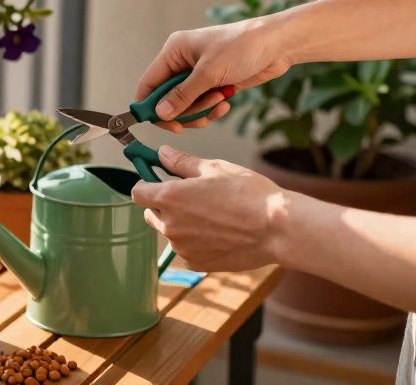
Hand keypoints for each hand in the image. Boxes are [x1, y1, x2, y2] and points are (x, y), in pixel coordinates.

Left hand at [132, 146, 286, 271]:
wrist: (277, 229)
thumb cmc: (248, 194)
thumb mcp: (214, 168)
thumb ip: (181, 162)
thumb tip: (161, 153)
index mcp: (169, 198)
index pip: (138, 192)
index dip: (147, 185)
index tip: (159, 181)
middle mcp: (169, 225)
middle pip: (152, 213)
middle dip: (164, 205)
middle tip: (192, 198)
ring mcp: (182, 248)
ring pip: (170, 232)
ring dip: (181, 224)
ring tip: (213, 216)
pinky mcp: (196, 263)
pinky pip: (186, 250)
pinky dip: (195, 242)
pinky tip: (219, 234)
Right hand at [137, 16, 291, 131]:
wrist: (277, 45)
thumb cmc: (242, 47)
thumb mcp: (209, 73)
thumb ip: (183, 95)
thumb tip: (160, 113)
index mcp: (173, 52)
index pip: (149, 83)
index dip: (150, 105)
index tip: (161, 123)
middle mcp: (182, 63)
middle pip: (168, 99)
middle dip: (183, 111)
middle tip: (197, 119)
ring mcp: (198, 75)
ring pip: (186, 105)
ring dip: (201, 110)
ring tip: (218, 102)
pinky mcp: (214, 84)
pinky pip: (203, 105)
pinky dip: (212, 109)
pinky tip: (226, 102)